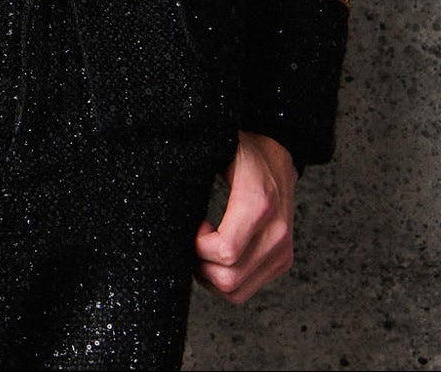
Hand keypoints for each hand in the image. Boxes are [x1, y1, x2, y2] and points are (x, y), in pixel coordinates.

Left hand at [193, 130, 295, 301]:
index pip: (225, 250)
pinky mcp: (282, 261)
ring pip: (235, 291)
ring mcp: (282, 249)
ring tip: (204, 248)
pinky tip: (217, 256)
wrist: (277, 157)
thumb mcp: (217, 150)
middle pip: (228, 278)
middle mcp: (277, 231)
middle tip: (194, 240)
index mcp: (260, 202)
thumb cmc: (242, 154)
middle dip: (200, 264)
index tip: (195, 225)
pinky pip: (244, 290)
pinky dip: (223, 280)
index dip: (198, 246)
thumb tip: (158, 178)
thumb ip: (193, 168)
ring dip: (210, 276)